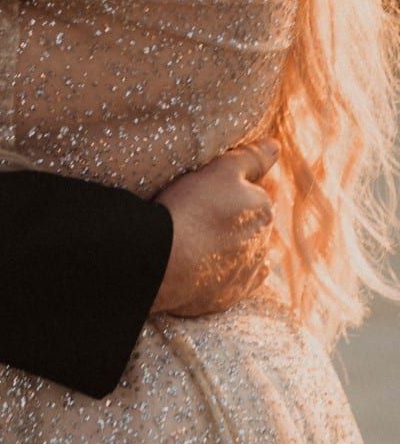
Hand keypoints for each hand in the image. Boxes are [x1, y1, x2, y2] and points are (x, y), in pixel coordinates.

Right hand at [151, 139, 278, 316]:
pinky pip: (233, 282)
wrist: (166, 261)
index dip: (233, 189)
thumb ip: (252, 158)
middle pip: (251, 225)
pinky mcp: (228, 297)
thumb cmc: (192, 208)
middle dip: (236, 220)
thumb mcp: (221, 170)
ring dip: (232, 248)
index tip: (211, 190)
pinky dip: (225, 274)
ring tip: (203, 240)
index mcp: (263, 210)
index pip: (256, 193)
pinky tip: (211, 267)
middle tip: (204, 213)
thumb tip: (276, 146)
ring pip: (244, 255)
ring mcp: (246, 274)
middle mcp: (262, 244)